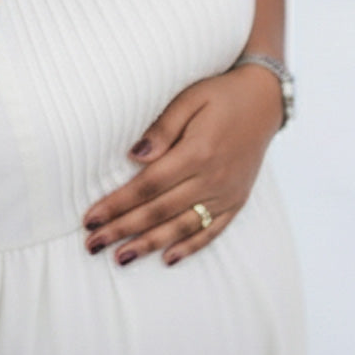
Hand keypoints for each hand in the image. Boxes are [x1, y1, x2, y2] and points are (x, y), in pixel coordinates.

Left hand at [82, 64, 282, 265]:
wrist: (264, 100)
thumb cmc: (219, 95)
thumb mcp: (188, 99)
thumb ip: (161, 129)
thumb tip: (134, 156)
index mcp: (197, 152)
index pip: (147, 186)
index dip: (117, 204)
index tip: (90, 219)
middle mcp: (212, 179)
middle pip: (159, 211)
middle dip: (122, 230)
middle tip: (92, 244)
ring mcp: (227, 194)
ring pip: (182, 227)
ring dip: (149, 245)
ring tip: (120, 259)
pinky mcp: (237, 201)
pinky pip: (212, 231)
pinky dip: (189, 247)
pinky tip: (167, 259)